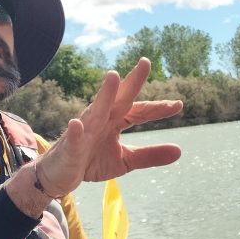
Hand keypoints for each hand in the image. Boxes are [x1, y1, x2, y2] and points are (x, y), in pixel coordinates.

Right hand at [33, 58, 181, 196]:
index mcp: (115, 121)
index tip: (178, 104)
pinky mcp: (70, 147)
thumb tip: (180, 151)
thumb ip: (150, 155)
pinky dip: (75, 131)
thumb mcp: (125, 161)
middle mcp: (101, 120)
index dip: (157, 108)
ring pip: (96, 110)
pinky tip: (77, 123)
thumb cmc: (91, 161)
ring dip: (104, 94)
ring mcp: (84, 131)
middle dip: (131, 82)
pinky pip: (73, 138)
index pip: (139, 112)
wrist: (59, 175)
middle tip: (145, 62)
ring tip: (113, 76)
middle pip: (119, 99)